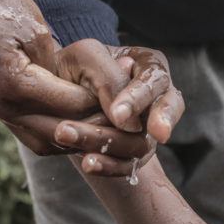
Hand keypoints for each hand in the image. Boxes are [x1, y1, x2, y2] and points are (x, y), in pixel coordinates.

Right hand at [0, 0, 180, 171]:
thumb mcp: (38, 31)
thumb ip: (63, 67)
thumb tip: (94, 92)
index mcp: (14, 84)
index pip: (72, 106)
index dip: (102, 106)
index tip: (128, 103)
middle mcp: (2, 105)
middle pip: (60, 134)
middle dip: (93, 131)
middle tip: (122, 126)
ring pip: (44, 143)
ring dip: (74, 140)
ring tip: (103, 129)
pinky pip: (30, 133)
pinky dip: (56, 133)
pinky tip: (78, 124)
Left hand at [52, 40, 183, 175]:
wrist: (55, 90)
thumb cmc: (71, 65)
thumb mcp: (84, 58)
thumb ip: (108, 78)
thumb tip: (127, 122)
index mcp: (148, 64)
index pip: (154, 80)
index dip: (138, 99)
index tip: (117, 115)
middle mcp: (155, 96)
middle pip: (169, 109)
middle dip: (156, 122)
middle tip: (142, 132)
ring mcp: (146, 127)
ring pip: (145, 142)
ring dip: (113, 146)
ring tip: (88, 153)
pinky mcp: (132, 151)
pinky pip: (129, 164)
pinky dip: (109, 166)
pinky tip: (90, 164)